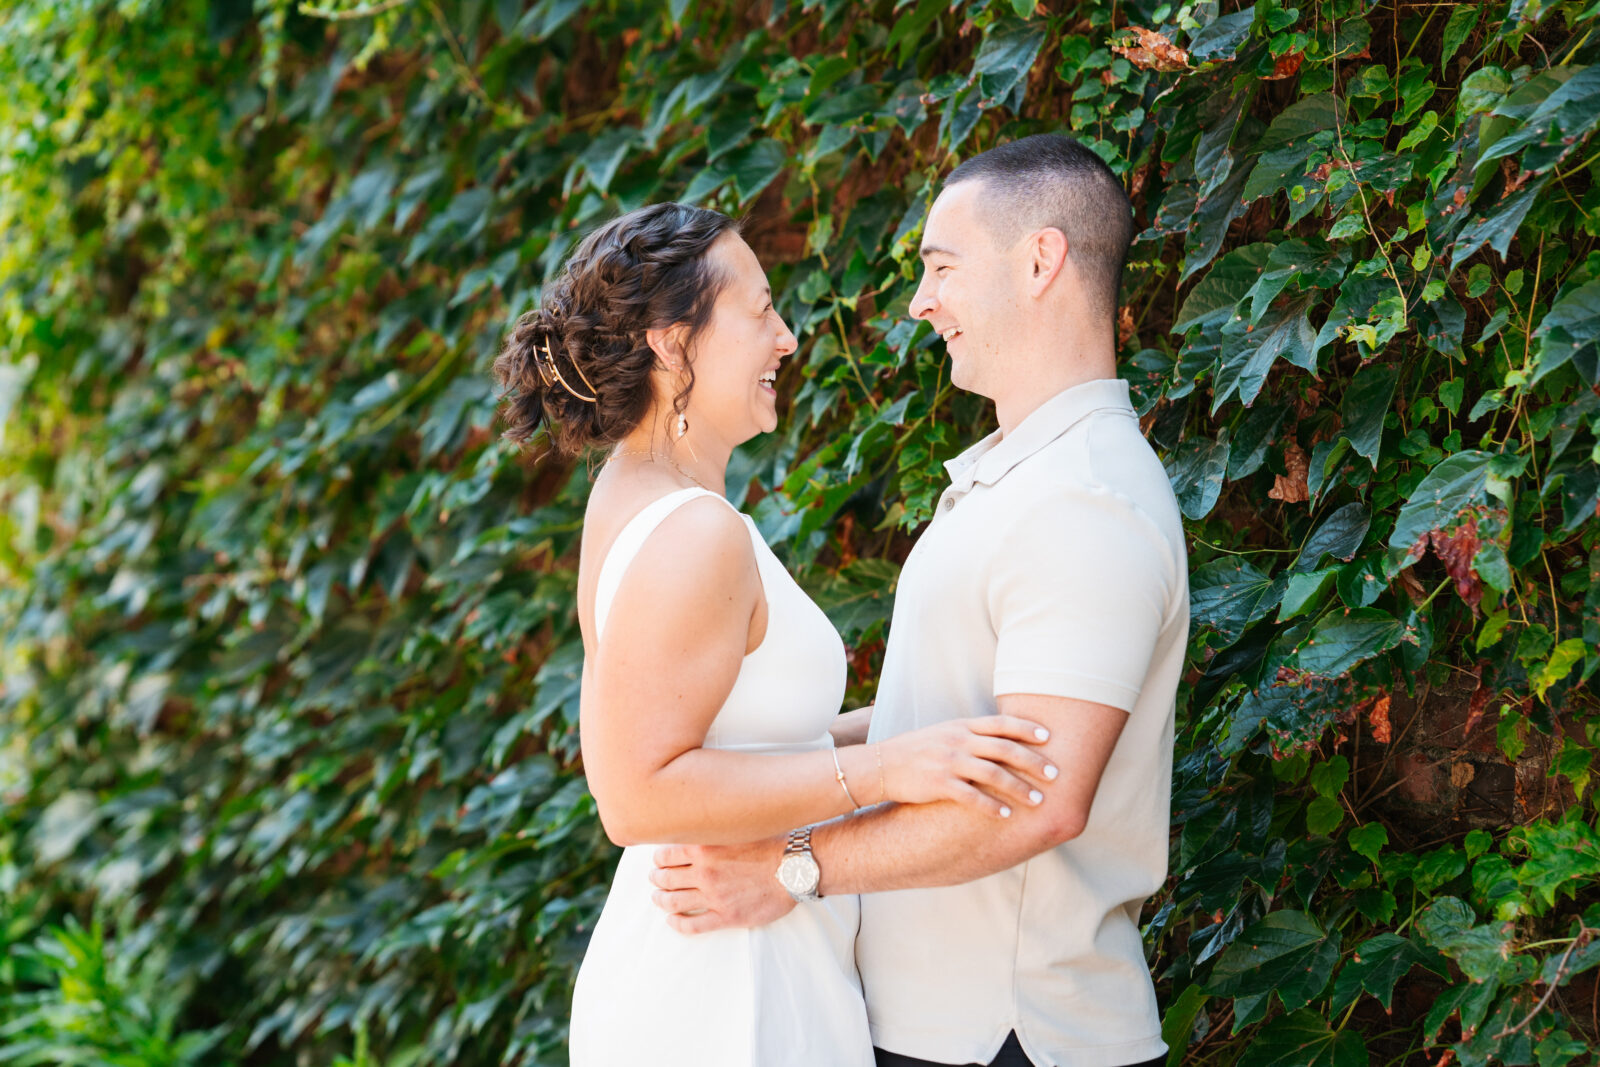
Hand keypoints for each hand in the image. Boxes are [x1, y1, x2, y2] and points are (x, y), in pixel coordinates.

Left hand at [650, 837, 794, 934]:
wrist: (795, 867)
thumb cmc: (772, 843)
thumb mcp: (738, 827)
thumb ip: (715, 831)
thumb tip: (700, 826)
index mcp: (705, 846)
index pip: (666, 854)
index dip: (659, 859)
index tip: (660, 861)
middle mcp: (704, 871)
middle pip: (665, 878)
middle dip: (656, 878)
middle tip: (655, 879)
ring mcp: (714, 895)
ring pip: (672, 901)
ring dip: (660, 900)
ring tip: (658, 898)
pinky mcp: (726, 916)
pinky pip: (692, 925)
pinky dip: (677, 924)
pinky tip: (672, 921)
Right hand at [879, 715, 1057, 816]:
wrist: (880, 766)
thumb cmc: (916, 751)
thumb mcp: (943, 733)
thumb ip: (970, 735)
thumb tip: (1001, 741)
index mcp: (961, 726)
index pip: (1001, 723)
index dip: (1026, 728)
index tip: (1049, 736)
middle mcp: (958, 741)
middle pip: (1004, 749)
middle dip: (1033, 762)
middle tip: (1055, 775)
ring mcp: (948, 762)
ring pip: (993, 774)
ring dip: (1019, 788)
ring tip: (1038, 801)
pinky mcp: (939, 784)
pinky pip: (972, 796)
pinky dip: (992, 806)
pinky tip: (1007, 816)